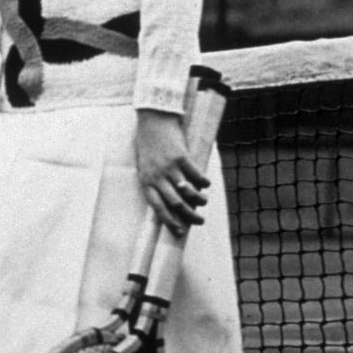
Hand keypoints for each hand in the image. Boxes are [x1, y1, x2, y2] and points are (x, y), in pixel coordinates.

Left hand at [135, 109, 208, 236]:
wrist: (153, 121)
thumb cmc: (150, 146)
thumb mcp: (146, 166)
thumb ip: (157, 182)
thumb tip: (174, 200)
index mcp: (145, 181)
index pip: (157, 207)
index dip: (169, 221)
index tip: (180, 231)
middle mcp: (156, 176)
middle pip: (174, 203)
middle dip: (189, 215)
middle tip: (200, 221)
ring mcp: (168, 167)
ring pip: (186, 191)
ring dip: (199, 200)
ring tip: (205, 202)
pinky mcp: (181, 156)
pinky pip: (195, 174)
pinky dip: (203, 182)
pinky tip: (206, 185)